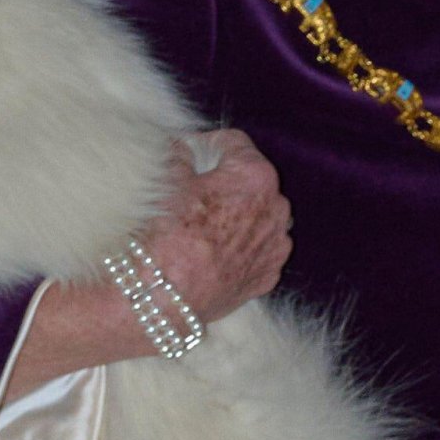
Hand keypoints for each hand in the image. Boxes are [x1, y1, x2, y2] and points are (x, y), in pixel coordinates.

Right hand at [141, 129, 292, 324]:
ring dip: (238, 214)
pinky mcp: (269, 275)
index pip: (234, 143)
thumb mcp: (167, 179)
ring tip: (205, 226)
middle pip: (251, 180)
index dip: (207, 145)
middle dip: (227, 181)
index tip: (190, 154)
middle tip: (195, 192)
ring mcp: (276, 245)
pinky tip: (215, 253)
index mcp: (255, 175)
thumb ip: (180, 153)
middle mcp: (277, 207)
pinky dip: (242, 246)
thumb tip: (182, 148)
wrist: (162, 297)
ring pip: (259, 216)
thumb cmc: (166, 234)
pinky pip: (259, 249)